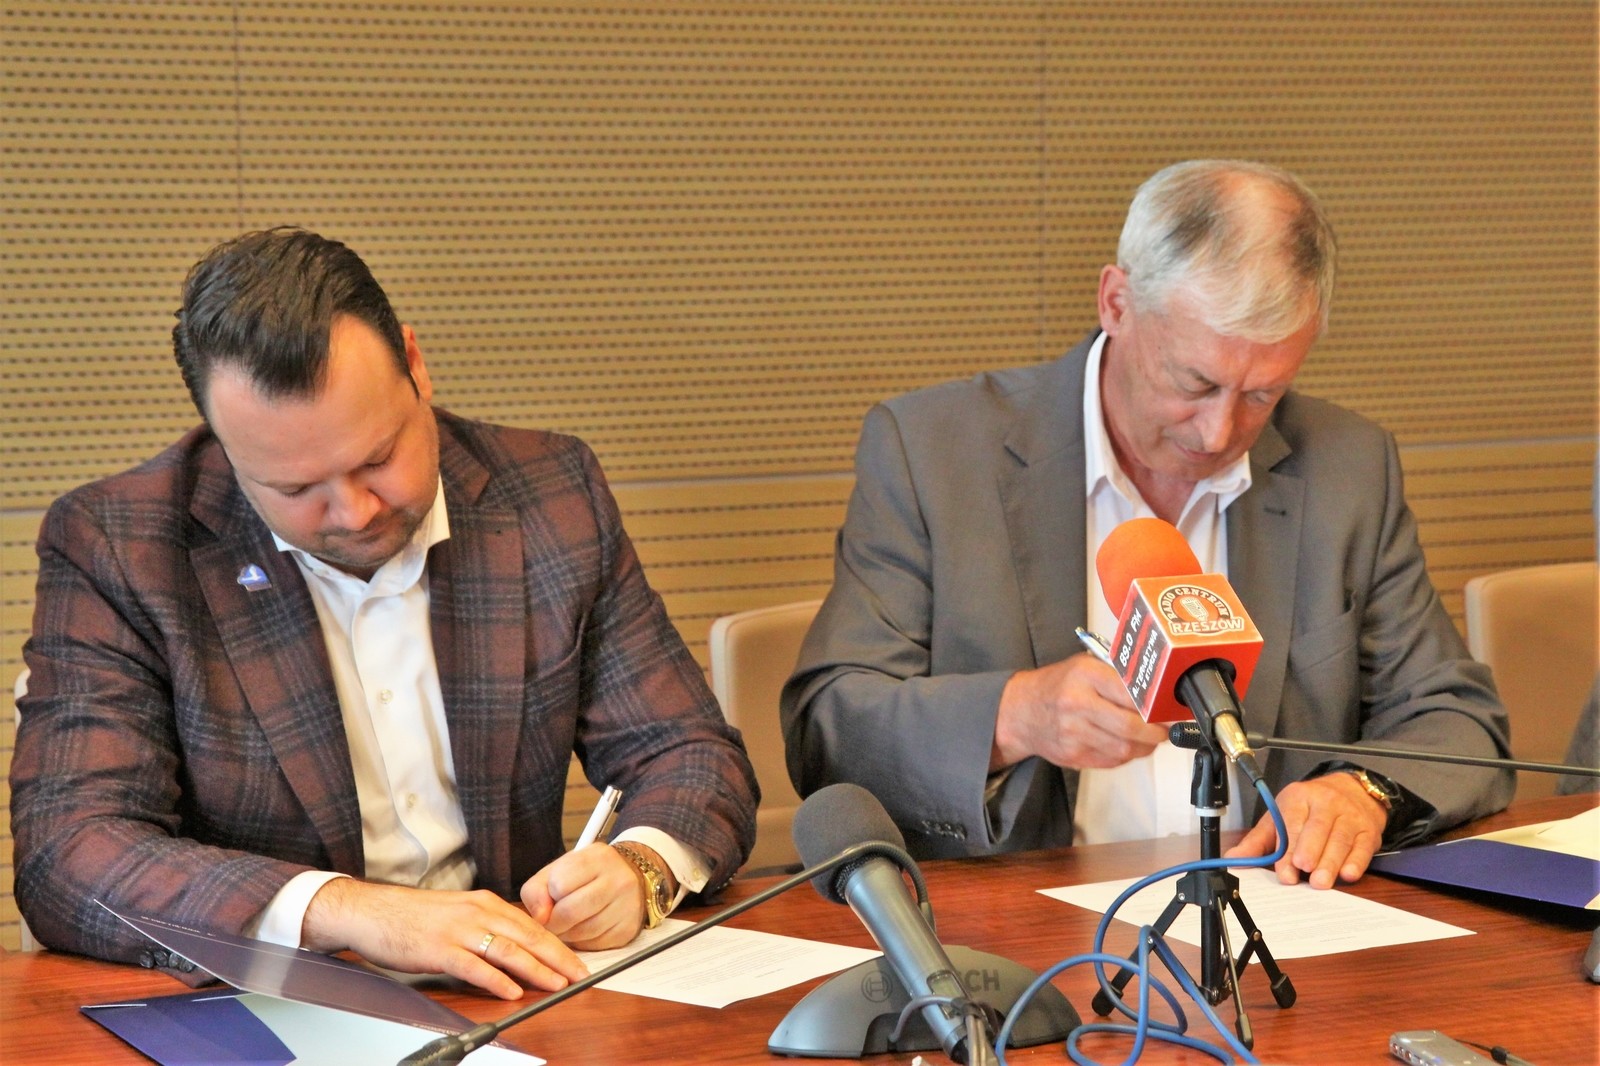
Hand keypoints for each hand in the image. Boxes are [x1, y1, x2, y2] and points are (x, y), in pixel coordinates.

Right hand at [301, 879, 586, 999]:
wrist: (372, 911)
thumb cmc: (414, 916)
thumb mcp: (459, 913)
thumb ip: (487, 925)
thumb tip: (515, 946)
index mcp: (484, 902)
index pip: (531, 925)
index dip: (557, 945)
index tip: (576, 962)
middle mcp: (476, 912)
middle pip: (527, 936)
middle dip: (557, 958)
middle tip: (579, 976)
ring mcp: (458, 930)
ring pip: (507, 950)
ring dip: (536, 969)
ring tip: (556, 984)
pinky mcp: (439, 949)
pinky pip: (474, 966)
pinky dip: (497, 979)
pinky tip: (512, 991)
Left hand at [521, 843, 671, 949]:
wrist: (631, 878)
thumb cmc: (587, 875)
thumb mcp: (559, 870)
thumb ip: (537, 890)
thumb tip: (540, 918)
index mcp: (597, 857)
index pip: (559, 884)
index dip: (549, 895)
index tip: (553, 896)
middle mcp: (618, 879)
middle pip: (570, 912)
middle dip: (553, 921)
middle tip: (552, 919)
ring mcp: (627, 905)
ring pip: (582, 932)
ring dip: (567, 933)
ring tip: (568, 924)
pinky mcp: (628, 929)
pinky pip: (594, 944)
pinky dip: (582, 941)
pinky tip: (584, 929)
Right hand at [992, 653, 1166, 770]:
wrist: (1020, 711)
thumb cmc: (1057, 686)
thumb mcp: (1085, 666)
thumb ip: (1117, 676)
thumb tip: (1154, 691)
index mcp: (1084, 676)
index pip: (1130, 693)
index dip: (1154, 706)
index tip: (1166, 709)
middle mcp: (1077, 704)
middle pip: (1130, 727)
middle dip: (1155, 732)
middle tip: (1164, 730)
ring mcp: (1073, 733)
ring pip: (1124, 749)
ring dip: (1144, 747)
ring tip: (1148, 738)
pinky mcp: (1073, 756)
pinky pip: (1111, 761)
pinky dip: (1125, 755)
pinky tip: (1125, 745)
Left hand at [1224, 773, 1387, 888]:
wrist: (1352, 791)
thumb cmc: (1310, 808)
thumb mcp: (1280, 816)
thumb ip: (1259, 840)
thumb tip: (1234, 858)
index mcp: (1299, 797)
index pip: (1292, 822)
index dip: (1288, 849)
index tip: (1285, 872)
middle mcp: (1326, 803)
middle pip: (1317, 829)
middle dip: (1310, 852)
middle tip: (1303, 872)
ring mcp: (1350, 816)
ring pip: (1340, 839)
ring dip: (1330, 862)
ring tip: (1321, 881)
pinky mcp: (1368, 830)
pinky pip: (1363, 847)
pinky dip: (1356, 862)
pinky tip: (1348, 874)